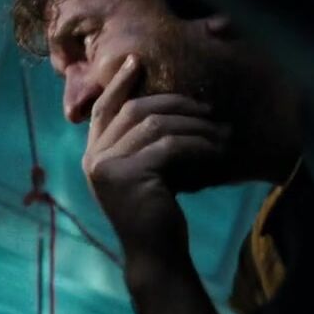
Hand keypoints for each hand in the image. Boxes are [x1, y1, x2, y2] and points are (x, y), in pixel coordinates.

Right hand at [81, 55, 230, 256]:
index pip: (103, 108)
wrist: (154, 252)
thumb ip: (139, 145)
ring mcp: (108, 167)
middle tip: (206, 108)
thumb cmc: (154, 212)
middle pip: (133, 111)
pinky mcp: (129, 176)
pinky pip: (168, 147)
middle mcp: (94, 158)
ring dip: (194, 126)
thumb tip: (166, 108)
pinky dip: (197, 145)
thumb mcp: (143, 172)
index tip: (136, 61)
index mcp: (93, 155)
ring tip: (220, 132)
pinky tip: (217, 150)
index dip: (120, 83)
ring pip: (154, 126)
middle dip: (174, 103)